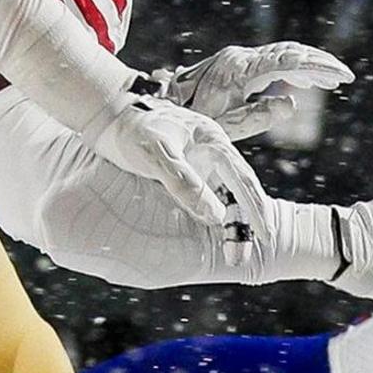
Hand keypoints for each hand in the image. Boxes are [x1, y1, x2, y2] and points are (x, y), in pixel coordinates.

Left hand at [85, 90, 270, 259]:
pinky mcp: (186, 172)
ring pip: (224, 196)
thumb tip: (214, 215)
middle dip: (248, 220)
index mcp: (212, 142)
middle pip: (239, 190)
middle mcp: (212, 153)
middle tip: (249, 251)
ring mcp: (200, 163)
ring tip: (232, 253)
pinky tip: (213, 236)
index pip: (241, 178)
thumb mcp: (156, 155)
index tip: (265, 232)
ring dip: (230, 223)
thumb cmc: (131, 132)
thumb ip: (183, 182)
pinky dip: (212, 216)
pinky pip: (206, 197)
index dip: (254, 207)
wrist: (107, 119)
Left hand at [153, 42, 353, 140]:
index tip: (341, 76)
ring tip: (332, 80)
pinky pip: (270, 59)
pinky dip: (292, 67)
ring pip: (281, 53)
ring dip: (308, 64)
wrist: (158, 107)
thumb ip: (257, 117)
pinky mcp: (236, 64)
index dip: (318, 68)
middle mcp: (240, 58)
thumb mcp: (223, 126)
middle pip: (289, 51)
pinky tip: (303, 80)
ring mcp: (237, 58)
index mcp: (239, 71)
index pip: (287, 63)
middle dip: (319, 62)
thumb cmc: (190, 121)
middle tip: (345, 76)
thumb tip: (292, 102)